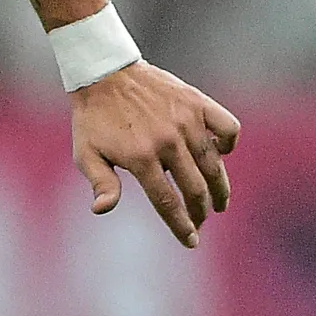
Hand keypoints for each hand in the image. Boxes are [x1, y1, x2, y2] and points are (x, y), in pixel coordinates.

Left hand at [71, 62, 241, 247]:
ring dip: (220, 188)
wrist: (105, 74)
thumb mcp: (86, 153)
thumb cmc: (93, 119)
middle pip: (195, 188)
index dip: (181, 226)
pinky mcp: (198, 102)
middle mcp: (168, 141)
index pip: (168, 202)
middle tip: (202, 222)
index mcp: (141, 158)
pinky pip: (227, 127)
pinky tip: (221, 155)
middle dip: (201, 212)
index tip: (191, 241)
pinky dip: (229, 143)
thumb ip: (101, 183)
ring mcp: (186, 121)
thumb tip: (102, 210)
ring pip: (215, 164)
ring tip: (220, 203)